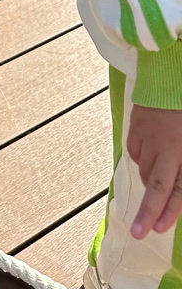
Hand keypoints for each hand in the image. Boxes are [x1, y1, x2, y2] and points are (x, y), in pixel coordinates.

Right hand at [128, 104, 181, 238]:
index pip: (178, 188)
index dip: (169, 210)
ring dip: (151, 180)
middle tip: (138, 233)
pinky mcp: (135, 128)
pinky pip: (136, 153)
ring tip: (160, 170)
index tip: (158, 229)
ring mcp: (148, 137)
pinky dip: (142, 159)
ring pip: (145, 171)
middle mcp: (167, 148)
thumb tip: (177, 190)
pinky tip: (151, 150)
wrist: (169, 77)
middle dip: (147, 213)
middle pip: (156, 186)